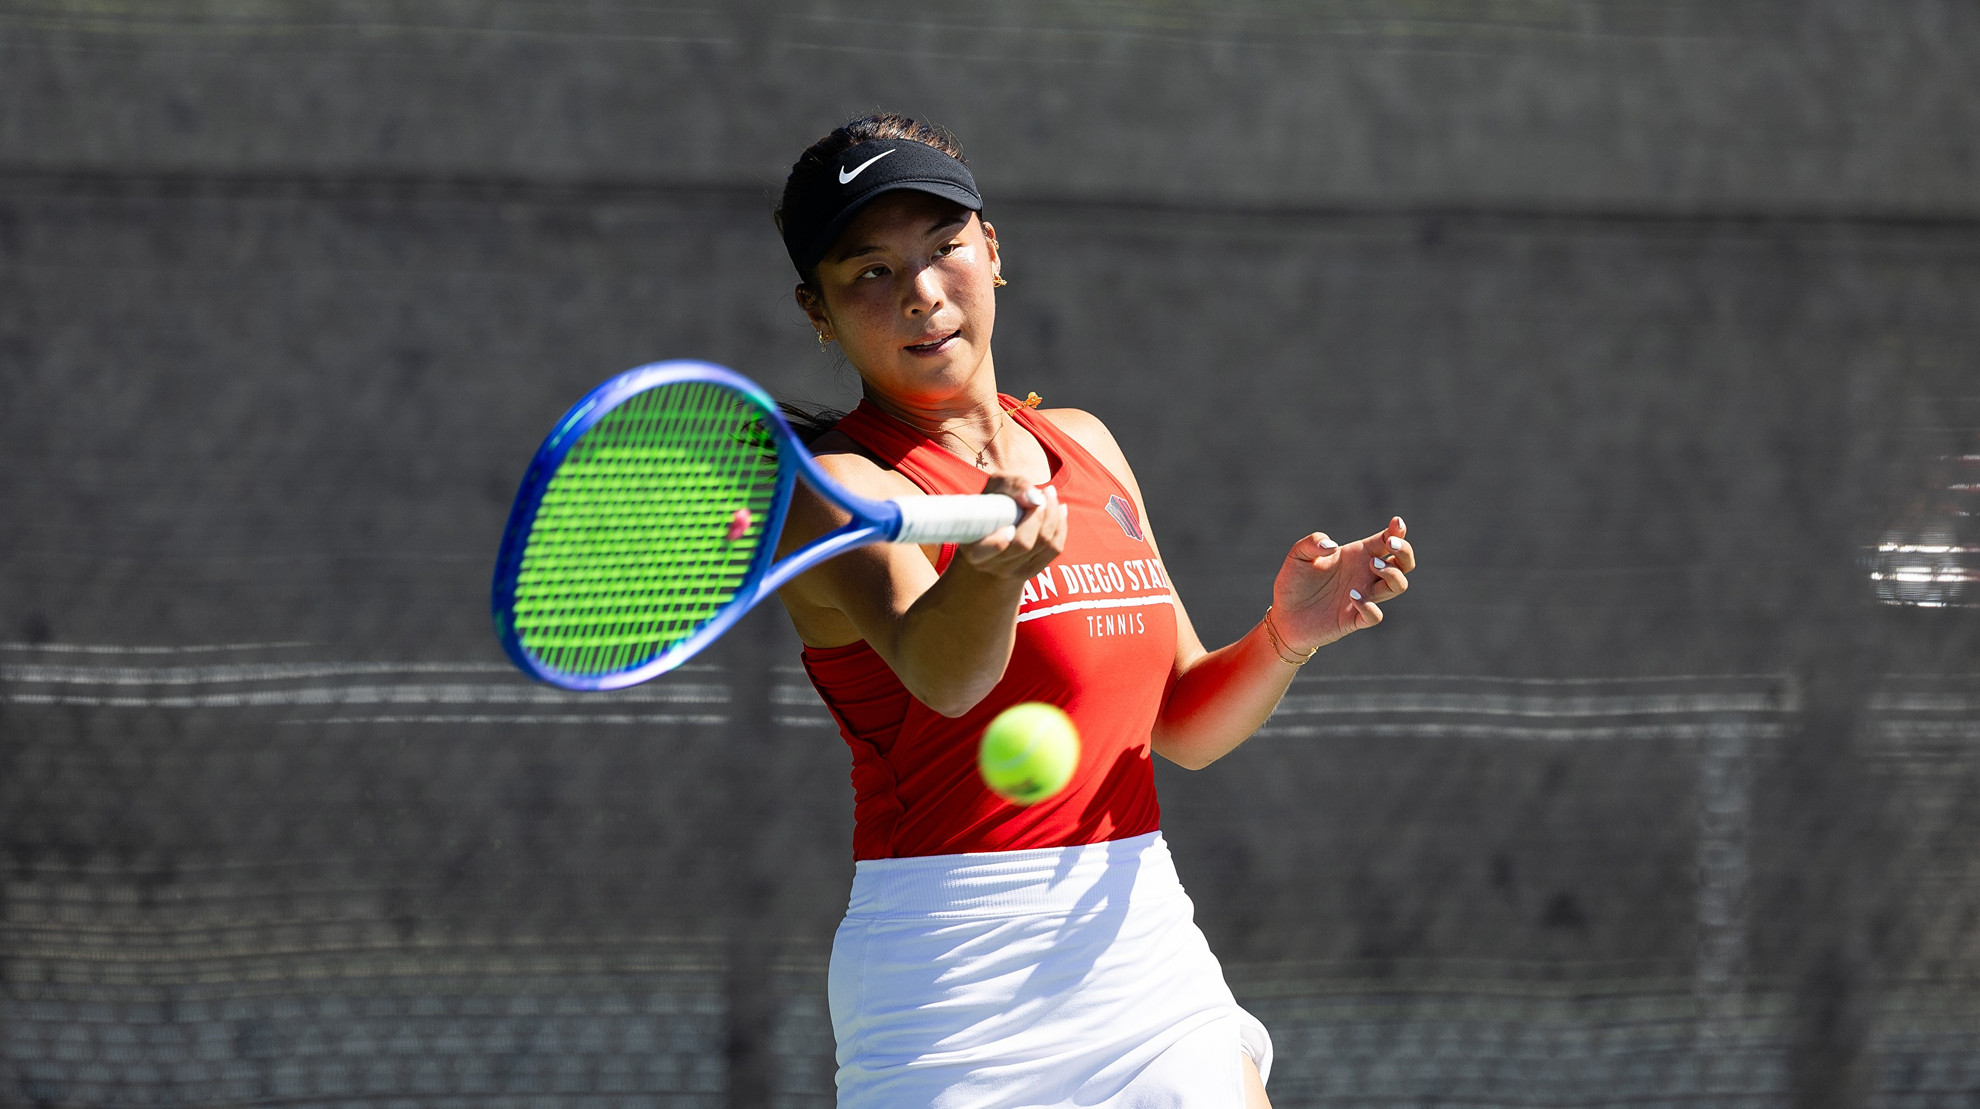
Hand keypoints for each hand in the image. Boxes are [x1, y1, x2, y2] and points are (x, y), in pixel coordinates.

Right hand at [957, 475, 1067, 581]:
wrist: (993, 532)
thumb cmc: (991, 506)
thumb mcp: (994, 489)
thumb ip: (1012, 486)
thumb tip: (1036, 498)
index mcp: (974, 550)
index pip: (993, 548)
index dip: (1003, 538)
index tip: (1011, 518)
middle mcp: (992, 565)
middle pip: (1023, 544)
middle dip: (1038, 515)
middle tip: (1041, 492)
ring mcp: (1014, 571)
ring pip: (1044, 545)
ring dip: (1053, 514)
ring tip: (1049, 494)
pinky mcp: (1034, 570)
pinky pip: (1055, 548)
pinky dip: (1060, 525)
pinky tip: (1058, 508)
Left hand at [1270, 517, 1413, 651]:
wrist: (1283, 616)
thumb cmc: (1294, 582)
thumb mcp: (1297, 555)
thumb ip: (1312, 542)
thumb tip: (1331, 546)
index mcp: (1357, 556)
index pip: (1387, 541)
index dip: (1398, 532)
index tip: (1397, 523)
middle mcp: (1365, 576)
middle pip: (1404, 563)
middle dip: (1404, 552)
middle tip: (1389, 546)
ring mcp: (1363, 597)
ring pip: (1398, 586)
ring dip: (1391, 574)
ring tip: (1370, 565)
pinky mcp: (1353, 620)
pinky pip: (1375, 616)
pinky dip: (1369, 607)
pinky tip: (1352, 597)